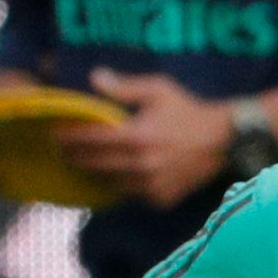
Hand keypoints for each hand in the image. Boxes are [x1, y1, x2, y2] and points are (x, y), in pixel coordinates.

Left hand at [60, 70, 235, 206]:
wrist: (223, 141)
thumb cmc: (188, 111)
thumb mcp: (158, 90)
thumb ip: (124, 88)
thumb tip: (94, 78)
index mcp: (136, 137)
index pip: (91, 140)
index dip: (70, 138)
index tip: (55, 135)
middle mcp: (140, 165)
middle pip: (95, 165)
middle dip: (75, 158)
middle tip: (61, 153)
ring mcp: (151, 186)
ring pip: (111, 184)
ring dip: (93, 175)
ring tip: (81, 166)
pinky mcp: (161, 199)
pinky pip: (131, 195)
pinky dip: (120, 186)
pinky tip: (113, 177)